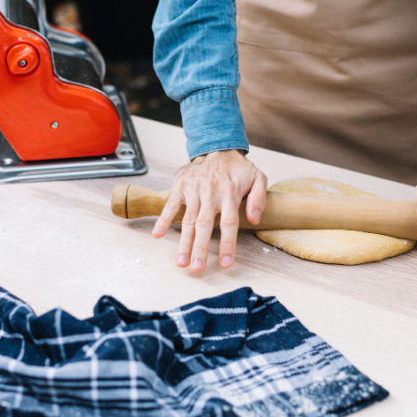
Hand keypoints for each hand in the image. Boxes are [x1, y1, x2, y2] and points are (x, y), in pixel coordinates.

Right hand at [152, 150, 267, 271]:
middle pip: (205, 225)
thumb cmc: (238, 169)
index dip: (227, 243)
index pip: (229, 222)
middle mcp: (210, 192)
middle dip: (200, 248)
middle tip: (197, 268)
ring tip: (181, 262)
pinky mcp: (181, 187)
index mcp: (230, 192)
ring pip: (188, 220)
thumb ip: (259, 198)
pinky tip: (157, 235)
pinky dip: (163, 220)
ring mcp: (193, 189)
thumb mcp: (258, 178)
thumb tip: (255, 219)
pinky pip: (171, 205)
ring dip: (183, 242)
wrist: (217, 148)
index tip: (225, 262)